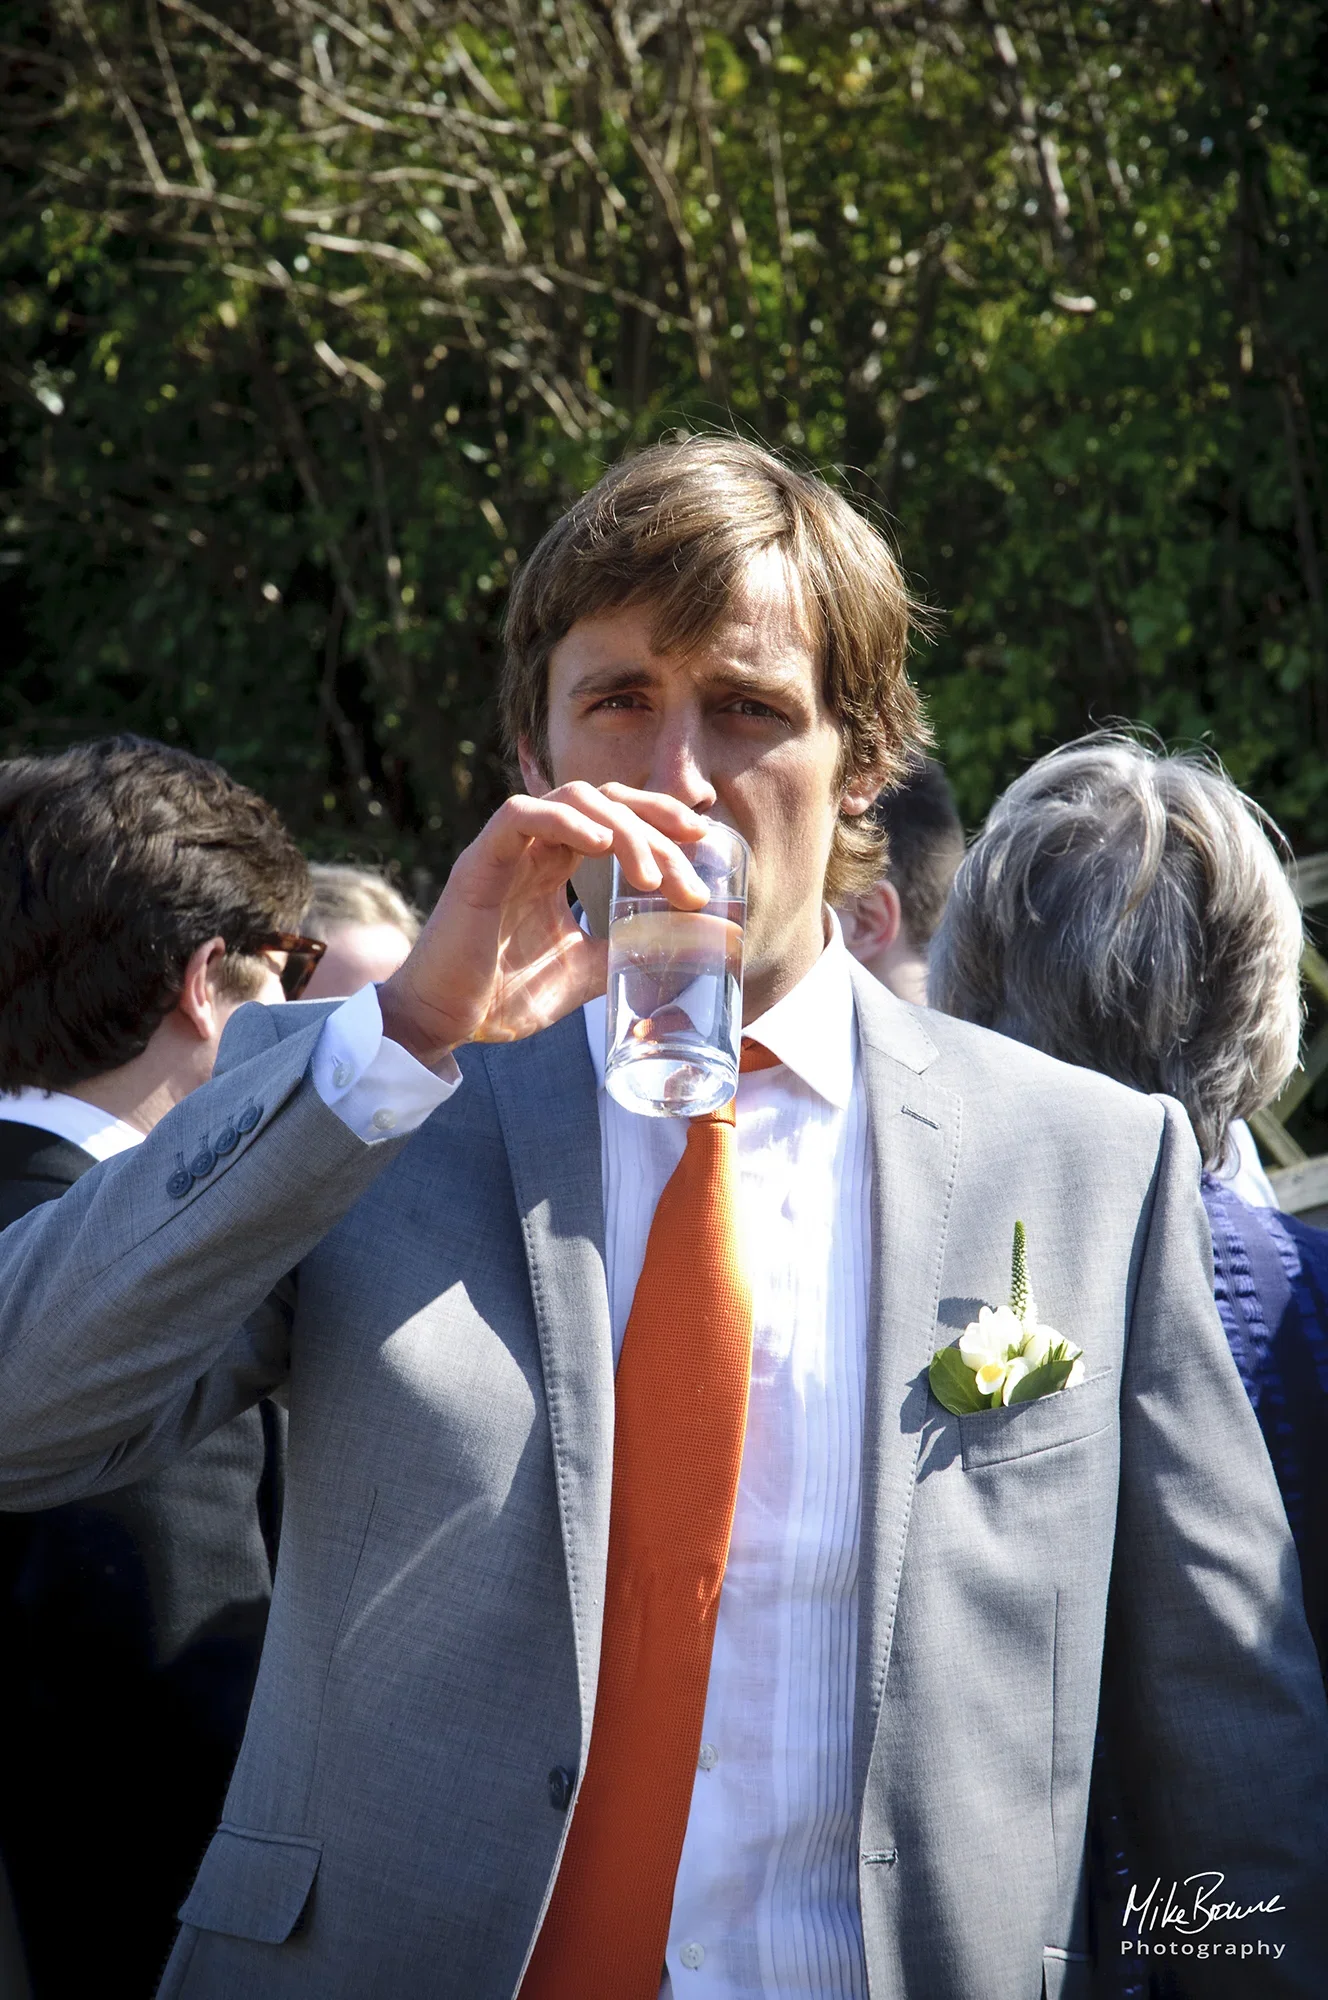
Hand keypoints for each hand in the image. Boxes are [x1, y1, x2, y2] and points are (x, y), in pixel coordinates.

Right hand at [378, 783, 709, 1065]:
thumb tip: (679, 949)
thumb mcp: (581, 972)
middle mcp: (533, 847)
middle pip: (605, 799)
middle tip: (688, 874)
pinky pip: (521, 815)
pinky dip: (567, 820)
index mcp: (554, 864)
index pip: (616, 815)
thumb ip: (620, 951)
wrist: (441, 1025)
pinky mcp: (479, 863)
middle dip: (655, 826)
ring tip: (650, 875)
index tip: (702, 843)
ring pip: (573, 798)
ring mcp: (505, 850)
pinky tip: (601, 844)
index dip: (661, 817)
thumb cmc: (500, 997)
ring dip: (623, 828)